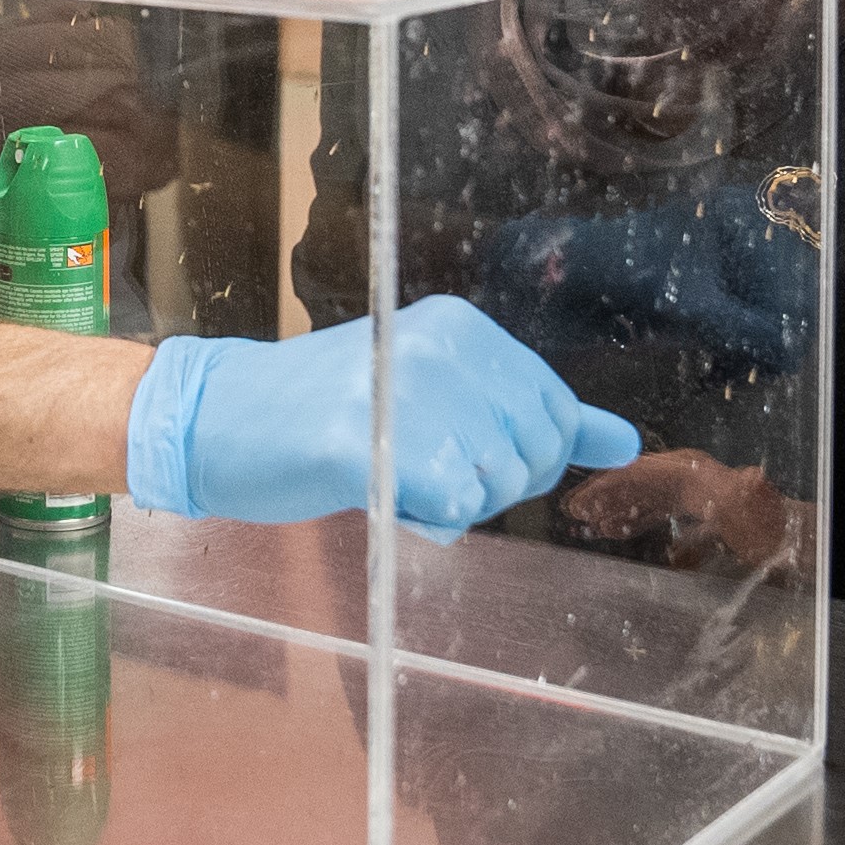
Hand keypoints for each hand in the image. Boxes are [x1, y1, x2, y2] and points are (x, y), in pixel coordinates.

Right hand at [126, 295, 640, 530]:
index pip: (554, 410)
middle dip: (490, 484)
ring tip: (393, 475)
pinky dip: (424, 516)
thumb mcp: (439, 396)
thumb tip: (625, 442)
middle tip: (425, 471)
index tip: (467, 456)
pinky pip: (450, 504)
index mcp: (462, 327)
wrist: (219, 419)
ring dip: (452, 504)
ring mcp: (408, 391)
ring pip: (495, 486)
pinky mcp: (372, 442)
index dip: (523, 456)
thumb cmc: (327, 412)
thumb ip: (528, 415)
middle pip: (533, 453)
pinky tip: (386, 496)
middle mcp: (444, 347)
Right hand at [561, 447, 808, 575]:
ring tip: (586, 522)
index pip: (642, 471)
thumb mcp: (763, 517)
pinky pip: (654, 508)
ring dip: (614, 506)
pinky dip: (631, 518)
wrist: (793, 544)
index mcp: (695, 474)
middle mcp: (688, 477)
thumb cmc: (774, 534)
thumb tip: (751, 476)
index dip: (609, 484)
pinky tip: (616, 532)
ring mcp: (689, 492)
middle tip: (572, 510)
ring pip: (642, 494)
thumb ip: (753, 496)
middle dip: (603, 494)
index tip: (583, 499)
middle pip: (635, 480)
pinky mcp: (694, 509)